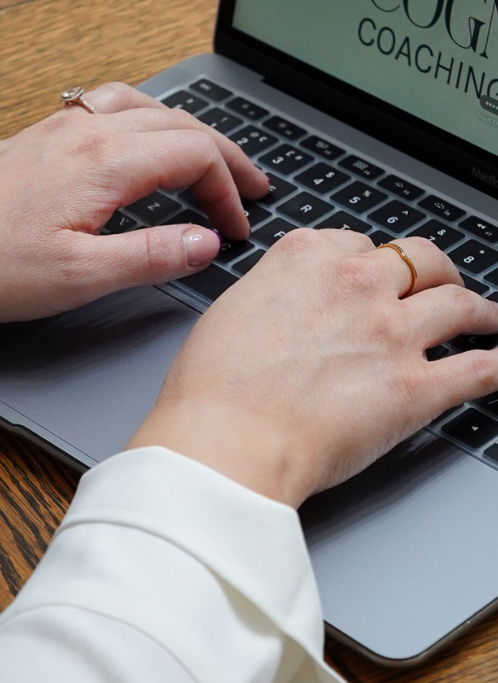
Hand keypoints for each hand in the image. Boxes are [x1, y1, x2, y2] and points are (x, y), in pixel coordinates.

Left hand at [0, 82, 270, 332]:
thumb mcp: (78, 276)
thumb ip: (151, 256)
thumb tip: (206, 242)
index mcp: (102, 161)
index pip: (196, 153)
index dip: (228, 190)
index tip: (235, 229)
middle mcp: (81, 132)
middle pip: (178, 122)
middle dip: (223, 154)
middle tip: (253, 187)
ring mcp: (53, 130)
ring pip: (140, 106)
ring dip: (183, 130)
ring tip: (207, 160)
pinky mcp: (30, 139)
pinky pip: (103, 109)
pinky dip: (142, 122)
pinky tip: (137, 148)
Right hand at [131, 230, 497, 503]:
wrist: (226, 439)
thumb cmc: (212, 388)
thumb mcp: (228, 312)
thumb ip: (271, 296)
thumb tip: (285, 307)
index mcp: (304, 260)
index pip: (356, 242)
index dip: (367, 261)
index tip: (371, 273)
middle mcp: (356, 286)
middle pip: (421, 261)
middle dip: (436, 272)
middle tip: (440, 285)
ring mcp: (392, 334)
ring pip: (462, 306)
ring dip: (482, 312)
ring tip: (488, 320)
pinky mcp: (417, 387)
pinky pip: (481, 369)